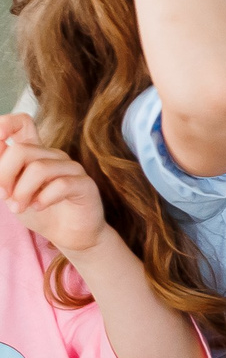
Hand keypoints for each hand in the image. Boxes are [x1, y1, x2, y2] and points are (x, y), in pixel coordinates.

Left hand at [0, 118, 107, 254]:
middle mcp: (52, 155)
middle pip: (21, 150)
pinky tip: (39, 207)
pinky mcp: (85, 184)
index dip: (5, 125)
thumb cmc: (36, 209)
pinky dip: (43, 199)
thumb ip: (0, 173)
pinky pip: (60, 184)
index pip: (21, 122)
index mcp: (34, 151)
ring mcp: (71, 167)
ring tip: (19, 208)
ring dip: (21, 193)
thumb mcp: (9, 191)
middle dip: (4, 175)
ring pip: (38, 168)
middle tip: (4, 197)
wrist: (67, 235)